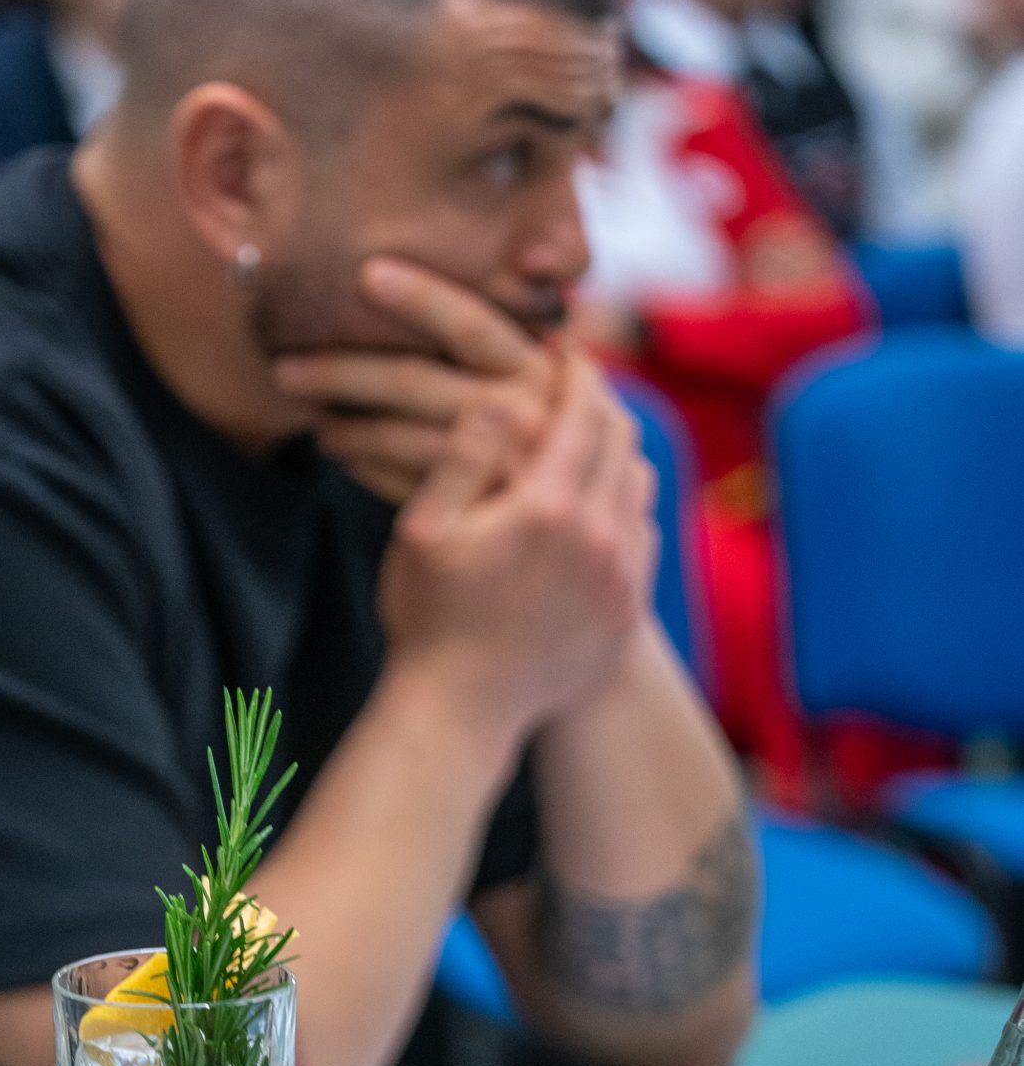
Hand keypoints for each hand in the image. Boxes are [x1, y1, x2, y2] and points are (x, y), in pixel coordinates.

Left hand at [272, 257, 556, 505]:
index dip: (420, 296)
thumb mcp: (541, 396)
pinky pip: (402, 484)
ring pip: (399, 436)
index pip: (471, 323)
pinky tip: (345, 457)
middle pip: (415, 380)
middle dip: (341, 371)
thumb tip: (415, 298)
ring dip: (347, 426)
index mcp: (543, 369)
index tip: (364, 273)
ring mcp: (502, 472)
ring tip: (315, 421)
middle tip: (283, 370)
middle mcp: (530, 415)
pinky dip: (367, 467)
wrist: (569, 547)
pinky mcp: (476, 517)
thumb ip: (500, 359)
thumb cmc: (544, 452)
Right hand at [377, 353, 658, 736]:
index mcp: (548, 508)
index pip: (585, 411)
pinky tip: (593, 506)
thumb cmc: (427, 618)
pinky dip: (623, 506)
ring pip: (639, 484)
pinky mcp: (626, 611)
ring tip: (584, 442)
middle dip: (601, 404)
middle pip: (622, 440)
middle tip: (576, 387)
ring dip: (616, 453)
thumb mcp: (423, 530)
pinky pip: (642, 535)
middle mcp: (599, 538)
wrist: (460, 713)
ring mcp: (620, 578)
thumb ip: (463, 456)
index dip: (577, 372)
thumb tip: (499, 396)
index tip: (564, 352)